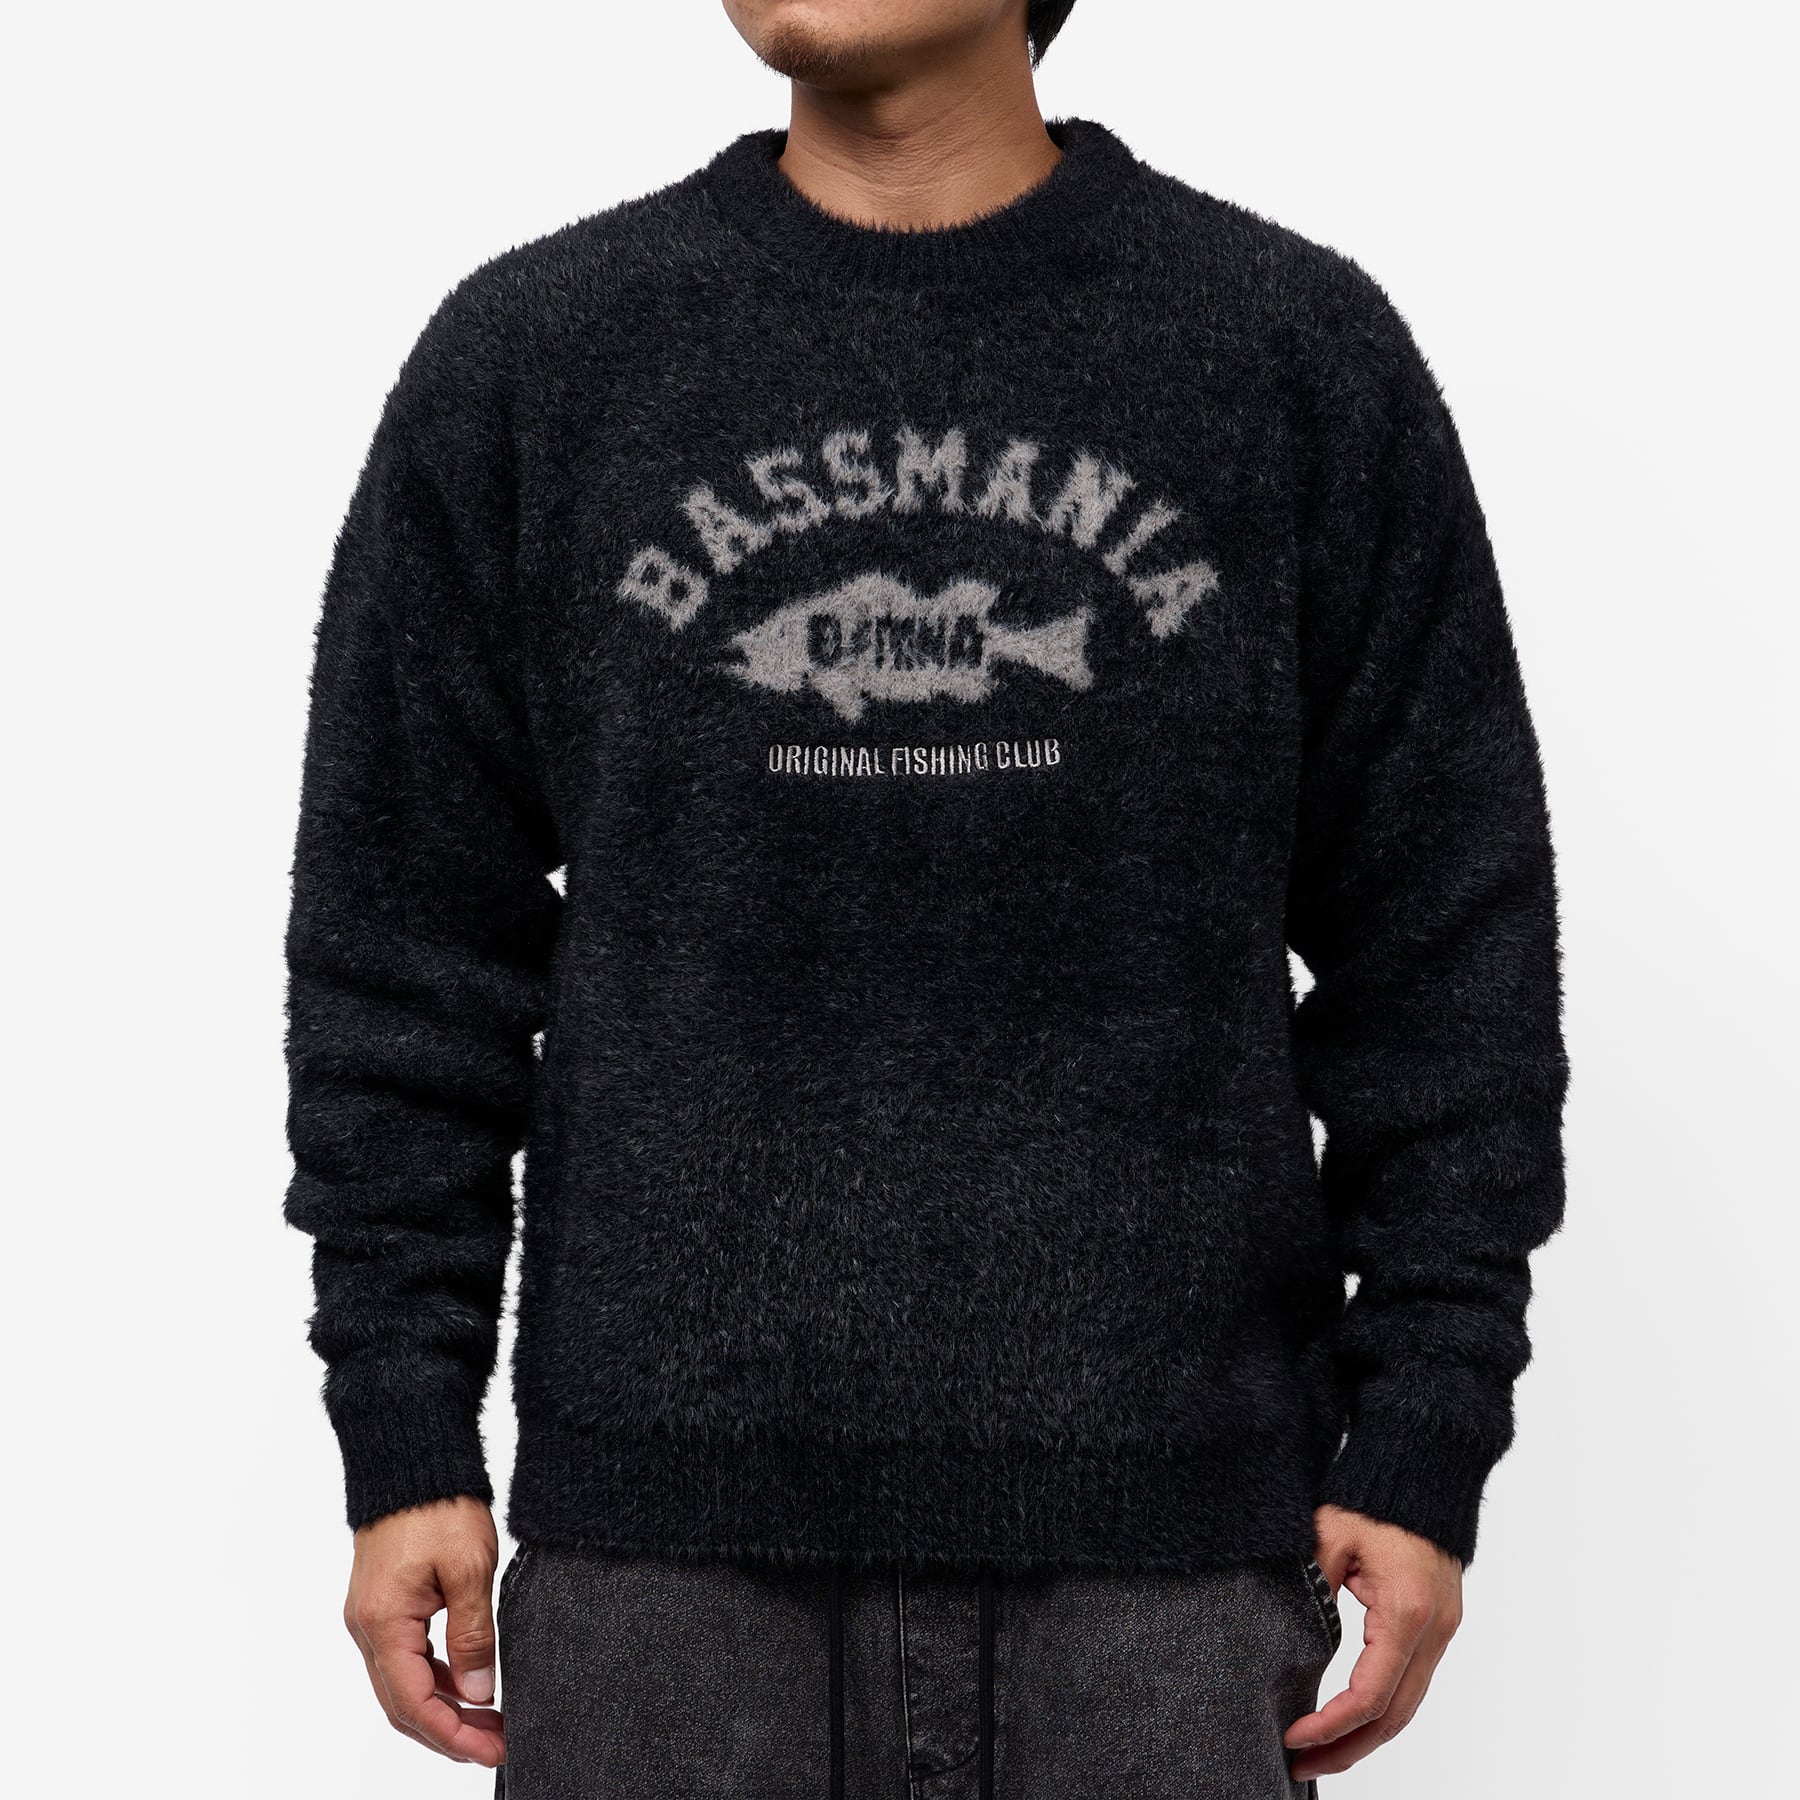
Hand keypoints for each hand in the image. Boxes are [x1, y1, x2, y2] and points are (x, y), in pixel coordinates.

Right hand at [343, 1495, 505, 1767]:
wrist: (413, 1457)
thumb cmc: (439, 1504)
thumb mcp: (469, 1569)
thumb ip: (473, 1635)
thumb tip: (479, 1693)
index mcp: (385, 1622)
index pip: (415, 1703)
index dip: (453, 1735)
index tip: (492, 1750)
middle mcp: (368, 1626)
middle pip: (402, 1704)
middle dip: (449, 1732)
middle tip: (496, 1745)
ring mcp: (372, 1615)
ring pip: (403, 1683)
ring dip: (444, 1707)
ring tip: (491, 1719)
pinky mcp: (384, 1603)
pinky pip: (405, 1656)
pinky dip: (436, 1677)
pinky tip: (470, 1681)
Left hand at [1284, 1504, 1461, 1780]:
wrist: (1421, 1470)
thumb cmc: (1371, 1499)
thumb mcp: (1327, 1537)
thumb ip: (1309, 1588)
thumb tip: (1284, 1639)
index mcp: (1405, 1611)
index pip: (1370, 1695)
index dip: (1330, 1725)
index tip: (1291, 1738)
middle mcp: (1433, 1631)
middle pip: (1394, 1718)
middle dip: (1347, 1750)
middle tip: (1299, 1767)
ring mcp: (1442, 1632)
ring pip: (1408, 1708)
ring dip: (1365, 1738)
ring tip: (1319, 1755)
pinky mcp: (1440, 1627)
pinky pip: (1412, 1684)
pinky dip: (1382, 1711)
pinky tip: (1349, 1720)